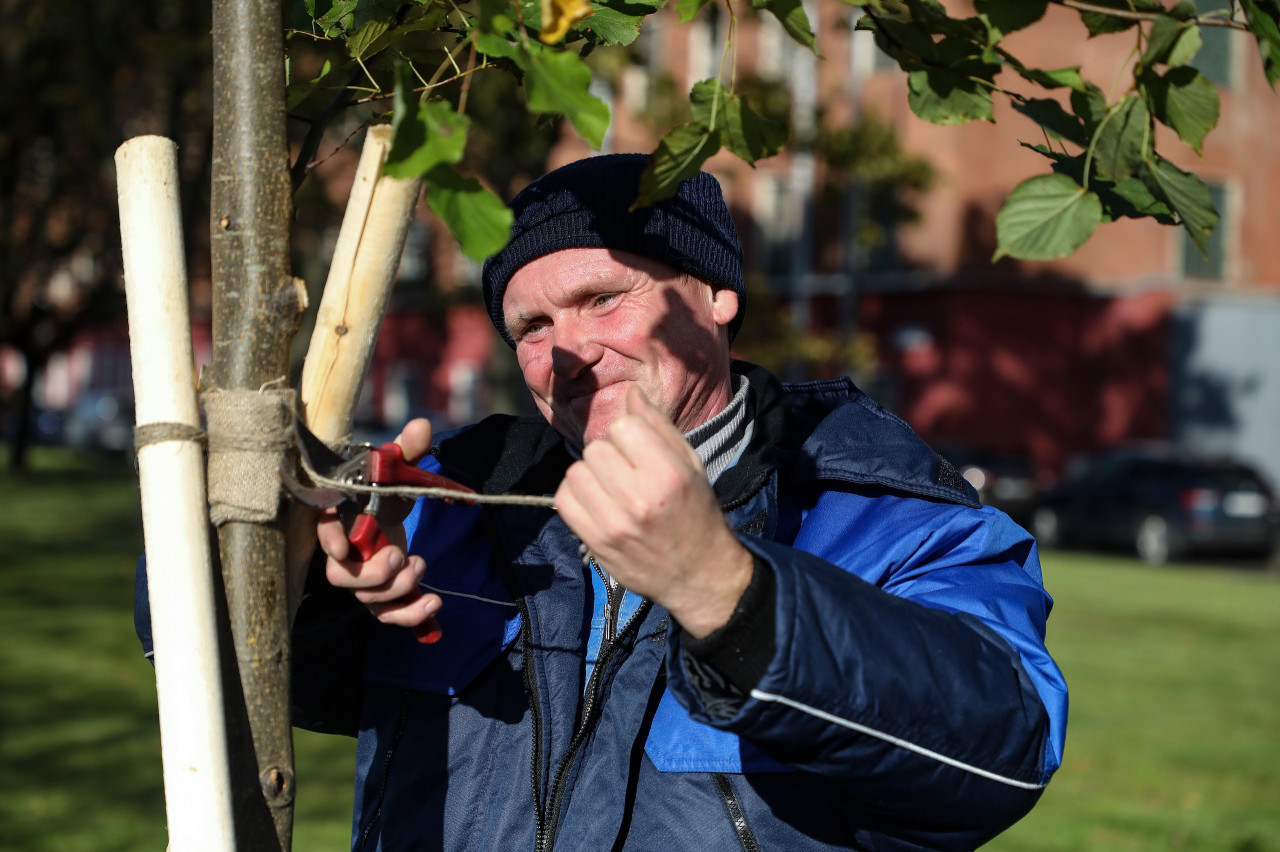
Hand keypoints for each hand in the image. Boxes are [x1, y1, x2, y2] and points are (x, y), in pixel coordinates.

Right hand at [316, 418, 442, 630]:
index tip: (341, 548)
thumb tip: (422, 426)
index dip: (329, 539)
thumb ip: (407, 450)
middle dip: (371, 575)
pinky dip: (409, 617)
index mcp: (339, 517)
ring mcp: (361, 576)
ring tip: (422, 566)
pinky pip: (387, 613)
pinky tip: (434, 605)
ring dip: (397, 592)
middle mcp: (343, 552)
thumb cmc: (382, 487)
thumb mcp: (396, 468)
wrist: (384, 506)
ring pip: (366, 600)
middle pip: (342, 577)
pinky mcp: (381, 592)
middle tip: (399, 557)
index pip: (323, 529)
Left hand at [554, 386, 753, 638]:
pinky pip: (563, 500)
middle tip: (627, 473)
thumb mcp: (690, 464)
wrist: (698, 573)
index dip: (631, 434)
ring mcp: (613, 524)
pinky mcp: (595, 542)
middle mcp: (639, 499)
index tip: (642, 451)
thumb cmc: (696, 512)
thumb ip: (658, 426)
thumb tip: (630, 392)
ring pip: (576, 471)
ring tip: (612, 488)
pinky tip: (597, 503)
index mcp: (668, 474)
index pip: (623, 427)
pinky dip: (576, 496)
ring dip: (591, 475)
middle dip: (610, 454)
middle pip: (596, 448)